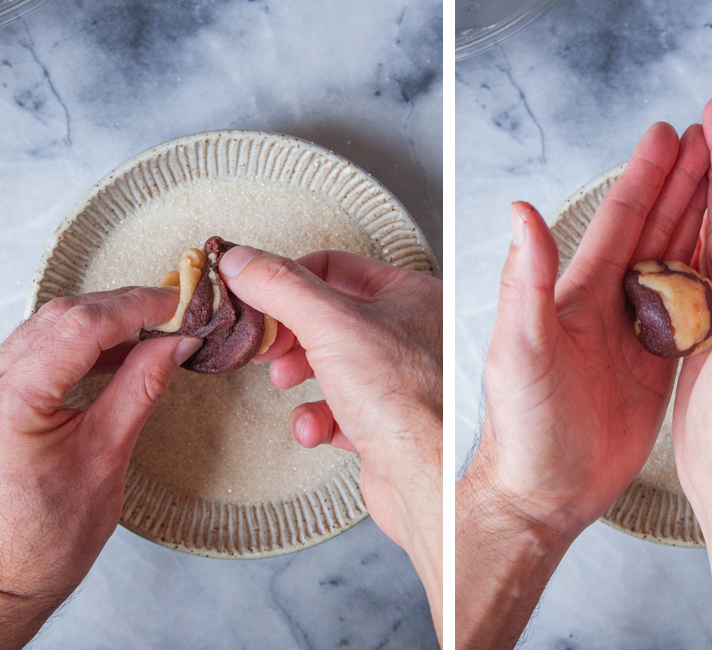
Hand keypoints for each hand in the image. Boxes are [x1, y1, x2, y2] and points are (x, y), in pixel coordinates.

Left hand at [0, 287, 200, 649]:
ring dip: (107, 321)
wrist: (3, 575)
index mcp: (12, 397)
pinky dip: (87, 342)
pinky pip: (44, 347)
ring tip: (156, 328)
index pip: (81, 325)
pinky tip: (121, 349)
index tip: (180, 302)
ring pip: (52, 325)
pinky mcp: (0, 393)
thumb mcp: (105, 456)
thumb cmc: (44, 535)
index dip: (137, 306)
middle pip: (64, 315)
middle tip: (177, 311)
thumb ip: (141, 388)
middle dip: (125, 306)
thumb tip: (176, 343)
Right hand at [218, 248, 442, 639]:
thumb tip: (240, 260)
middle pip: (331, 316)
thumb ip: (281, 286)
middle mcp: (413, 334)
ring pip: (333, 364)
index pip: (337, 266)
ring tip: (284, 381)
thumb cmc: (404, 399)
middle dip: (290, 331)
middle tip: (262, 342)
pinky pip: (341, 411)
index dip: (288, 278)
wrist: (430, 482)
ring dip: (299, 372)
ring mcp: (401, 381)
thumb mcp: (332, 324)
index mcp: (412, 295)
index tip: (251, 293)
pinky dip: (318, 418)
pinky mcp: (389, 425)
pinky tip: (313, 428)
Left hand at [466, 121, 709, 535]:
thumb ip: (526, 282)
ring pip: (671, 266)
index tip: (670, 135)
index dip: (645, 176)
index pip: (617, 221)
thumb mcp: (520, 348)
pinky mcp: (650, 367)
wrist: (544, 489)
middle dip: (681, 186)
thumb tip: (521, 212)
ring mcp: (629, 335)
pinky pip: (685, 314)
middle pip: (651, 232)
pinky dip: (705, 283)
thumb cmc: (523, 425)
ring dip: (696, 224)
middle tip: (711, 144)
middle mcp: (604, 307)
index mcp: (576, 294)